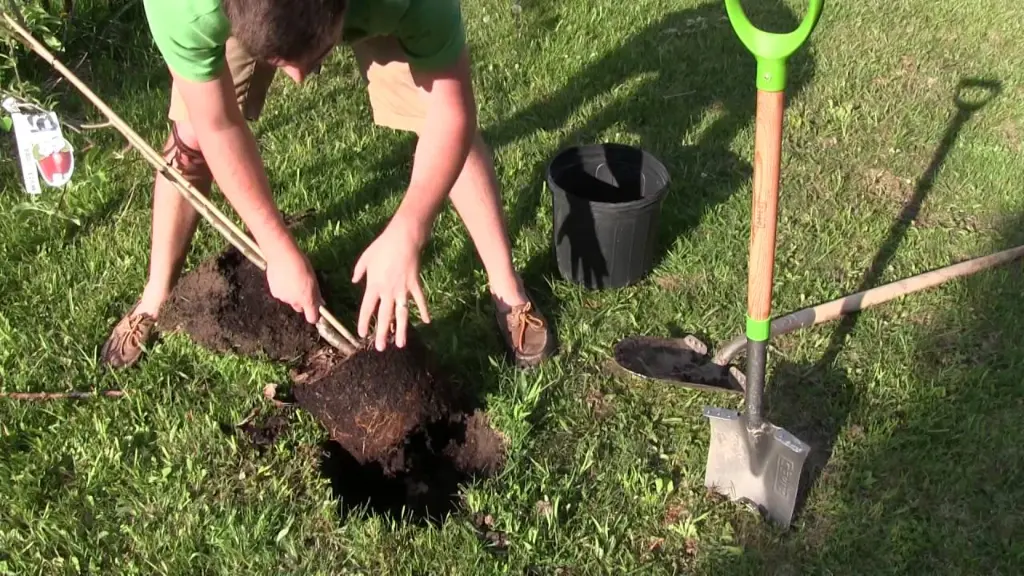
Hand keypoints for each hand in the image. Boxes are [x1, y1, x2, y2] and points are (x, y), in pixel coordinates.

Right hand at [265, 238, 322, 323]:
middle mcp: (295, 302)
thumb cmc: (302, 265)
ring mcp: (283, 298)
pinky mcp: (274, 293)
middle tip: (302, 288)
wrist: (282, 256)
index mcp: (307, 300)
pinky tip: (282, 278)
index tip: (314, 311)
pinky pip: (281, 294)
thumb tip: (320, 303)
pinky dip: (282, 289)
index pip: (312, 318)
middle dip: (301, 301)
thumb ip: (316, 294)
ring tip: (291, 279)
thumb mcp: (314, 279)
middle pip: (300, 308)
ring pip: (289, 300)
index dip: (314, 316)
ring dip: (291, 294)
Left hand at [352, 216, 430, 350]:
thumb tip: (355, 281)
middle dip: (382, 334)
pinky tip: (426, 321)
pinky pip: (420, 300)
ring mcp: (403, 290)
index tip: (361, 334)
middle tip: (380, 348)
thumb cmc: (382, 246)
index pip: (367, 309)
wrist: (403, 239)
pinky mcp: (415, 285)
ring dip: (401, 330)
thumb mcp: (365, 258)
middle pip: (384, 317)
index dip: (364, 322)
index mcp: (374, 286)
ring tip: (401, 344)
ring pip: (402, 314)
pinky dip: (423, 311)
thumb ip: (359, 271)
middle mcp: (388, 291)